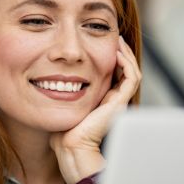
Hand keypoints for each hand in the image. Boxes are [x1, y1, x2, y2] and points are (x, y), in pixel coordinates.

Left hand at [50, 36, 141, 183]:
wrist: (70, 146)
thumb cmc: (62, 131)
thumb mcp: (63, 104)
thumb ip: (63, 93)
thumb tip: (51, 79)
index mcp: (102, 101)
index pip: (113, 75)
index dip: (111, 58)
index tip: (102, 44)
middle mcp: (113, 101)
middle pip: (125, 71)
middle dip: (120, 52)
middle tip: (114, 37)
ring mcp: (119, 102)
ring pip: (132, 72)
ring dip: (126, 54)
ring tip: (118, 40)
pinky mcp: (120, 103)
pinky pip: (131, 78)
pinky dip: (126, 64)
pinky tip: (117, 52)